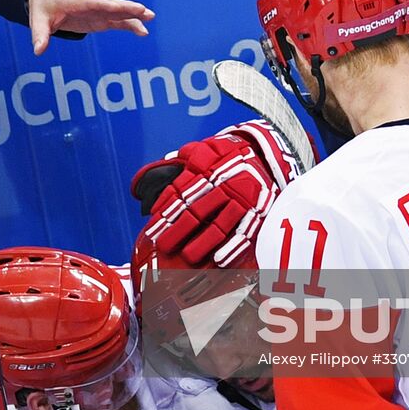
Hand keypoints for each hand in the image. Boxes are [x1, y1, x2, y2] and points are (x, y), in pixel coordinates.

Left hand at [27, 0, 153, 54]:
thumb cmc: (44, 5)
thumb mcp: (38, 19)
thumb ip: (40, 34)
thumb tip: (38, 50)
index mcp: (78, 2)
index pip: (97, 4)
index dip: (113, 6)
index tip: (128, 6)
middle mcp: (92, 5)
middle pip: (113, 7)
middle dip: (128, 9)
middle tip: (146, 12)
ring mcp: (98, 12)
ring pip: (118, 14)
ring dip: (133, 17)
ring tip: (150, 20)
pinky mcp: (99, 19)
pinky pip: (117, 21)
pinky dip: (129, 25)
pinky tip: (142, 30)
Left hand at [132, 120, 302, 267]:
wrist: (267, 153)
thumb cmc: (227, 156)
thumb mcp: (203, 150)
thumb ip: (176, 164)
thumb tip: (141, 184)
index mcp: (208, 168)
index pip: (182, 192)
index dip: (166, 211)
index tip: (153, 226)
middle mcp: (224, 183)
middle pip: (198, 210)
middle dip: (179, 230)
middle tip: (164, 246)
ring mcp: (242, 199)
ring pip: (220, 224)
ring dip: (203, 242)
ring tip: (188, 257)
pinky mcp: (258, 211)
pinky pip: (245, 232)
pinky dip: (232, 247)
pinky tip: (219, 260)